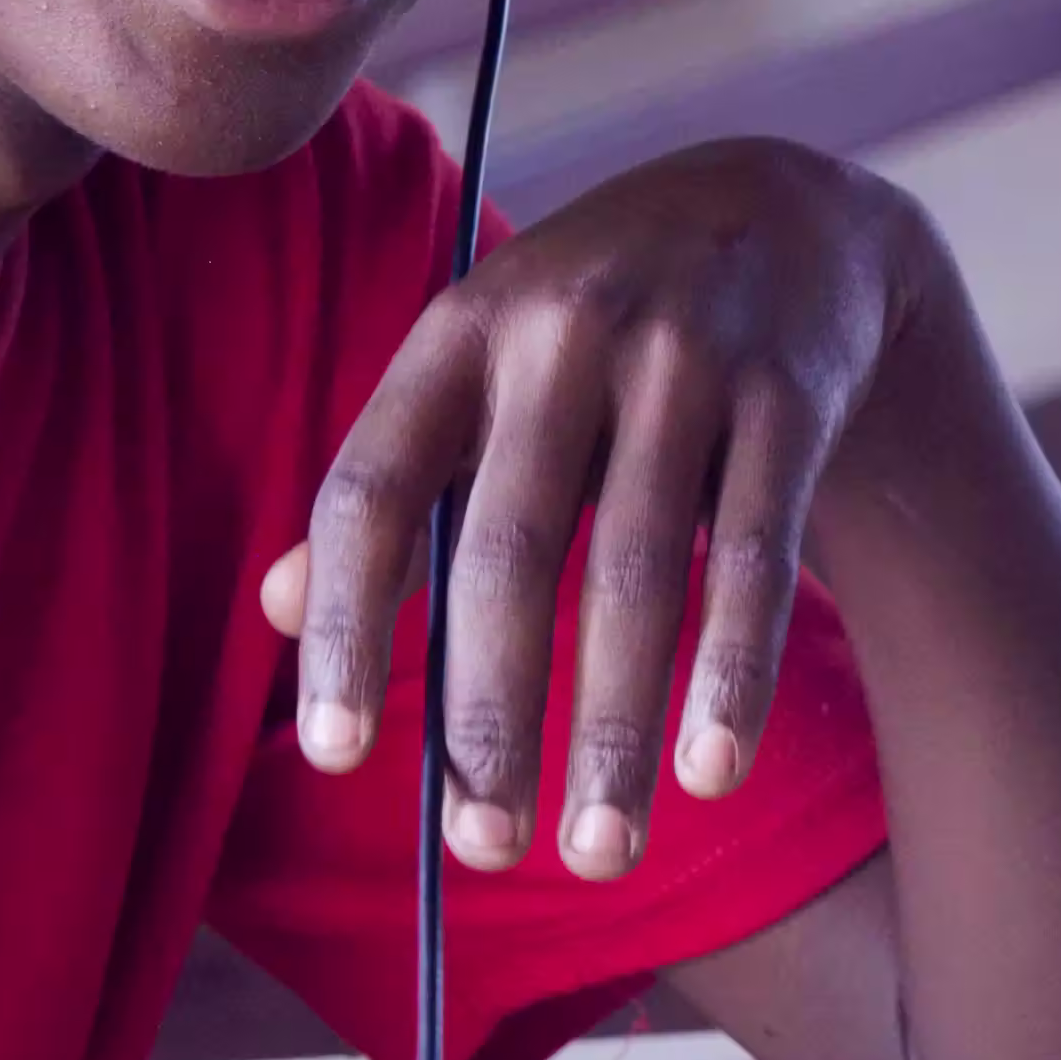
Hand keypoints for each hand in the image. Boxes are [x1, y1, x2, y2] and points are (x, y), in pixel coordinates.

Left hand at [260, 139, 923, 877]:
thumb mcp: (476, 368)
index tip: (336, 755)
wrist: (781, 208)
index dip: (343, 622)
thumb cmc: (590, 324)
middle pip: (509, 551)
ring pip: (636, 572)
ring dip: (617, 728)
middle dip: (493, 715)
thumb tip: (271, 610)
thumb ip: (390, 482)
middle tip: (481, 851)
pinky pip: (755, 554)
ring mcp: (683, 358)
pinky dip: (734, 671)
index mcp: (455, 333)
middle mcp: (560, 335)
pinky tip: (713, 770)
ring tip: (602, 851)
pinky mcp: (789, 392)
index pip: (369, 488)